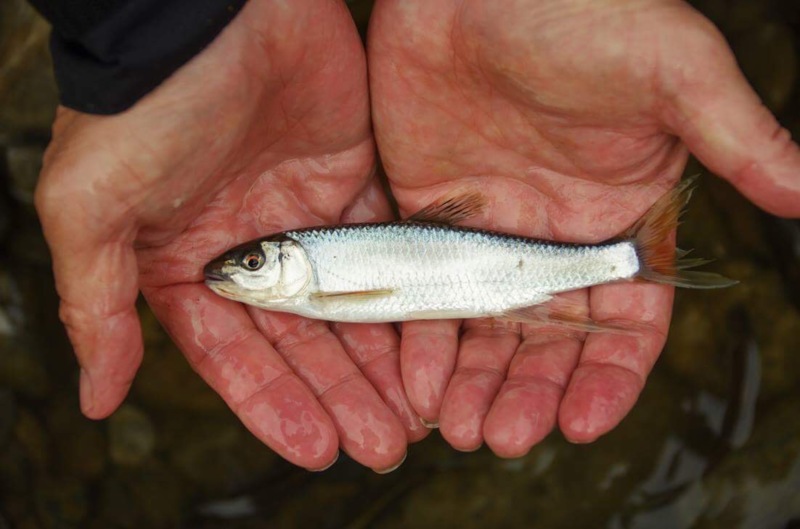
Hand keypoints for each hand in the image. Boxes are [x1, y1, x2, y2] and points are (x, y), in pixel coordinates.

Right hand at [35, 0, 423, 471]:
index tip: (318, 449)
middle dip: (343, 396)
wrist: (221, 10)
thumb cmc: (149, 104)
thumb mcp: (93, 205)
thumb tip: (93, 396)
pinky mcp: (356, 184)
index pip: (237, 354)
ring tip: (416, 415)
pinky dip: (411, 296)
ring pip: (355, 306)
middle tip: (384, 445)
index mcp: (190, 265)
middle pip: (307, 342)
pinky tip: (434, 343)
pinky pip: (390, 251)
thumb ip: (96, 301)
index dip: (275, 405)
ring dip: (383, 362)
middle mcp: (254, 253)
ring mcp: (309, 220)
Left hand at [368, 0, 799, 455]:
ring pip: (484, 331)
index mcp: (619, 220)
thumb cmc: (582, 10)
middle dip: (528, 393)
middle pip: (548, 341)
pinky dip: (422, 340)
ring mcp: (489, 232)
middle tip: (503, 437)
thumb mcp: (673, 71)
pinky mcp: (429, 216)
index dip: (608, 375)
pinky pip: (425, 292)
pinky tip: (415, 380)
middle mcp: (555, 239)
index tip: (581, 422)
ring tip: (456, 430)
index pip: (625, 322)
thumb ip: (734, 138)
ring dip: (473, 384)